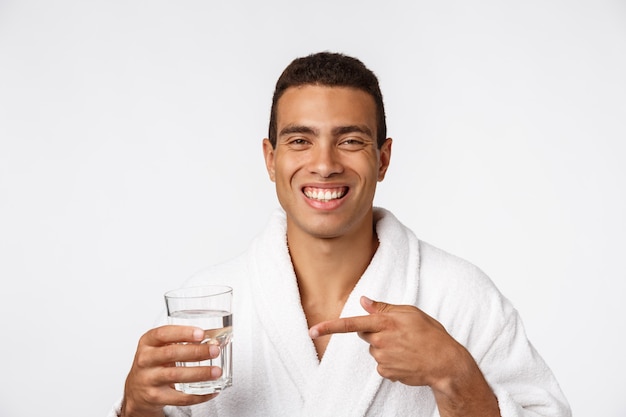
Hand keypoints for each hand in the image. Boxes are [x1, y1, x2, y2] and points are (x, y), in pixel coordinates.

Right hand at [120, 325, 221, 416]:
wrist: (137, 390)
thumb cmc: (155, 363)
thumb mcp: (161, 347)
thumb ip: (182, 342)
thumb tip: (214, 341)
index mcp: (147, 342)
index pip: (163, 334)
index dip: (183, 333)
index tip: (201, 334)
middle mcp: (145, 360)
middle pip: (171, 353)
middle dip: (196, 352)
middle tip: (215, 350)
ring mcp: (148, 379)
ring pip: (175, 375)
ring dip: (199, 373)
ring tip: (217, 371)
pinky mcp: (155, 397)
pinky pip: (179, 398)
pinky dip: (198, 395)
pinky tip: (211, 391)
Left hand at [309, 296, 499, 416]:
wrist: (446, 364)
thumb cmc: (431, 334)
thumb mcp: (410, 313)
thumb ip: (384, 307)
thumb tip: (363, 301)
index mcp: (385, 323)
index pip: (352, 324)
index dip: (330, 327)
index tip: (312, 330)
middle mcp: (380, 341)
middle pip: (366, 334)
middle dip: (376, 332)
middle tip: (399, 333)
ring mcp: (382, 358)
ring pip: (375, 349)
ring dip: (386, 347)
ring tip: (407, 347)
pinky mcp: (386, 372)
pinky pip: (381, 364)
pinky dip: (391, 361)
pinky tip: (406, 359)